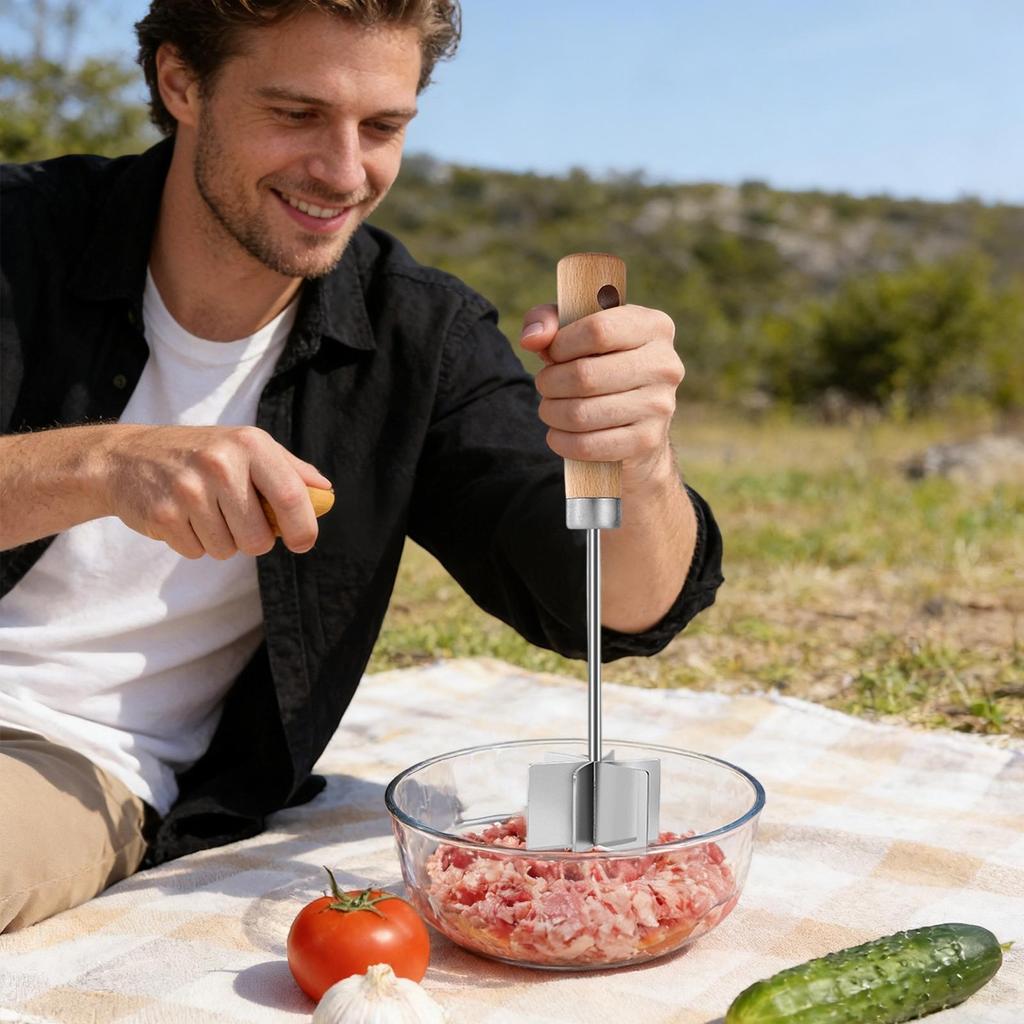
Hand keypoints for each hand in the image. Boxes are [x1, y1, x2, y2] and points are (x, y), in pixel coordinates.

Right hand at [98, 424, 331, 557]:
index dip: (302, 528)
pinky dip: (193, 542)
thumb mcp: (245, 447)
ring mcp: (189, 490)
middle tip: (236, 518)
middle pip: (258, 538)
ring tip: (204, 511)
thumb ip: (289, 470)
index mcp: (250, 444)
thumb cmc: (199, 454)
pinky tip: (182, 516)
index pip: (291, 496)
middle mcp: (220, 464)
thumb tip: (326, 494)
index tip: (302, 543)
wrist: (125, 457)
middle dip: (252, 539)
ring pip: (227, 550)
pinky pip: (197, 552)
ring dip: (221, 541)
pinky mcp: (164, 515)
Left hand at [520, 303, 683, 488]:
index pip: (598, 330)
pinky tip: (558, 434)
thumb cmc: (601, 363)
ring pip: (581, 414)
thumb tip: (532, 339)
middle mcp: (665, 364)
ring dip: (552, 413)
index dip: (562, 345)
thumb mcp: (577, 332)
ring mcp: (660, 405)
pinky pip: (588, 445)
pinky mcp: (647, 441)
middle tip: (545, 385)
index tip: (552, 354)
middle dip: (550, 383)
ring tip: (550, 408)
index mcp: (653, 326)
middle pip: (585, 375)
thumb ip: (549, 321)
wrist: (639, 420)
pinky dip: (562, 441)